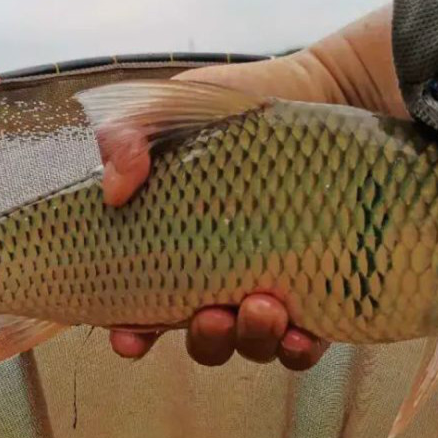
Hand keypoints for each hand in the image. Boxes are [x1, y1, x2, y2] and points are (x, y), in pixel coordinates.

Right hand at [103, 5, 408, 369]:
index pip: (146, 310)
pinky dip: (299, 349)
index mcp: (179, 251)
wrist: (320, 89)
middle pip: (206, 339)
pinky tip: (300, 333)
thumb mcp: (165, 109)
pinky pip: (307, 342)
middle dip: (206, 339)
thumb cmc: (232, 103)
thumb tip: (115, 190)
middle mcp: (224, 280)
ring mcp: (273, 289)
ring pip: (254, 343)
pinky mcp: (322, 290)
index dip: (133, 333)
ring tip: (262, 307)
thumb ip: (127, 136)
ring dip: (252, 339)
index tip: (128, 337)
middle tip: (211, 314)